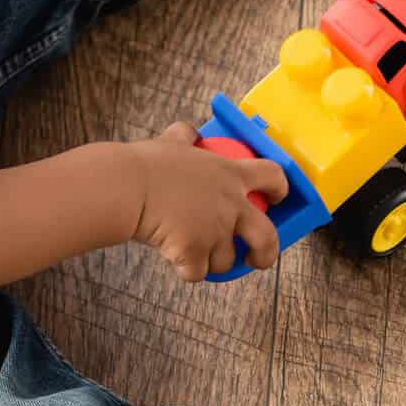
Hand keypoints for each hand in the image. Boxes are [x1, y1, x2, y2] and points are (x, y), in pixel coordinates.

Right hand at [128, 123, 287, 281]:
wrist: (125, 188)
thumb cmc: (145, 165)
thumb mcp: (172, 142)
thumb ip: (185, 137)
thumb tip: (187, 132)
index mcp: (230, 174)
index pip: (274, 176)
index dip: (280, 188)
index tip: (277, 198)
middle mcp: (230, 205)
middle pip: (267, 237)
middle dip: (266, 254)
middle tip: (256, 258)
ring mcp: (215, 232)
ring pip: (225, 261)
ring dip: (211, 261)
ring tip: (190, 249)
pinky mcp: (195, 254)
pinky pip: (197, 273)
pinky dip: (186, 270)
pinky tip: (172, 257)